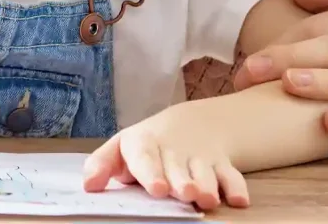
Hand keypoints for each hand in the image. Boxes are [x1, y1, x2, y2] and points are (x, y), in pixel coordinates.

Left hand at [81, 106, 248, 210]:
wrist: (190, 126)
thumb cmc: (147, 146)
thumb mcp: (122, 149)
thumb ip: (102, 165)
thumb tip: (88, 186)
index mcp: (145, 145)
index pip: (146, 157)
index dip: (151, 172)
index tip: (156, 189)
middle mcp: (174, 151)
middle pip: (179, 168)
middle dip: (182, 181)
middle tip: (185, 193)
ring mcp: (200, 158)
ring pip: (206, 172)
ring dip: (209, 185)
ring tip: (207, 198)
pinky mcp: (221, 165)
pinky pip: (233, 176)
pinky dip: (237, 187)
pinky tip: (239, 200)